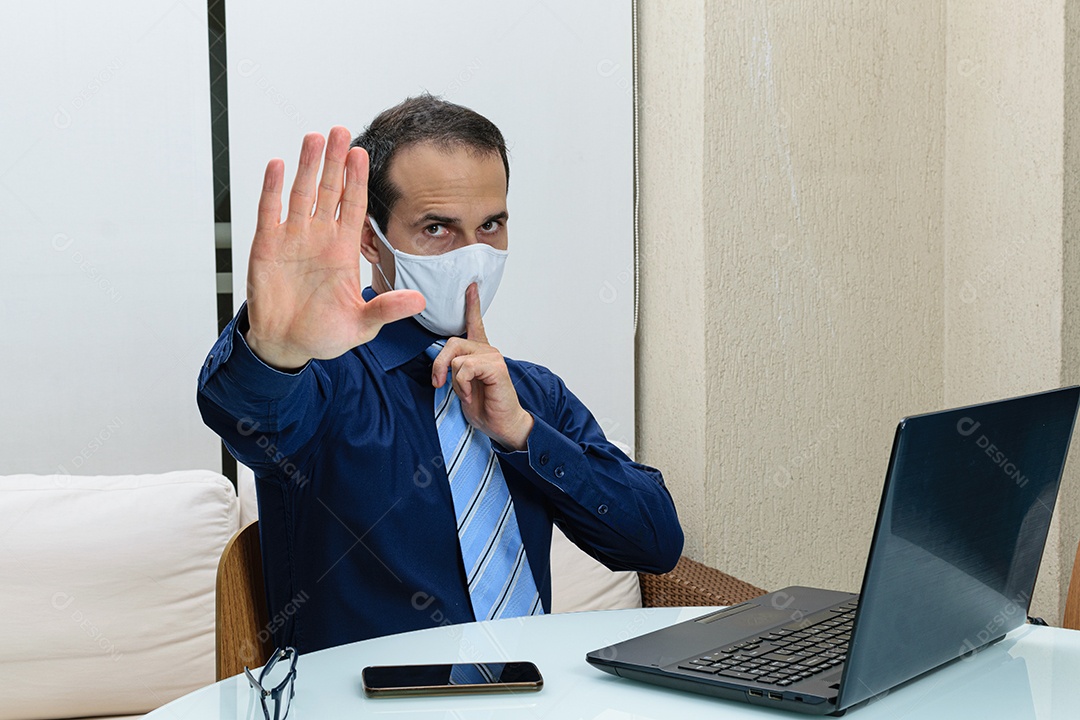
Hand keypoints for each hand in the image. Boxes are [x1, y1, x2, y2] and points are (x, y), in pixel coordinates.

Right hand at [244, 127, 425, 369]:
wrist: (287, 345)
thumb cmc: (324, 333)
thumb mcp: (362, 324)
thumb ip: (387, 308)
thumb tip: (419, 300)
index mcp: (343, 250)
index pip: (353, 206)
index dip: (357, 180)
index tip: (362, 154)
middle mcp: (319, 237)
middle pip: (329, 190)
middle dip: (336, 161)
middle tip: (342, 131)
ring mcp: (292, 238)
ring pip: (301, 192)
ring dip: (307, 166)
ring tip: (315, 138)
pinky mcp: (266, 245)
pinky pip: (269, 210)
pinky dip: (272, 187)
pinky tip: (277, 165)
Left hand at [430, 283, 533, 449]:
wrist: (503, 425)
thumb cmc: (484, 407)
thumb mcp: (461, 386)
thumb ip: (452, 370)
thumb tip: (440, 365)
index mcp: (479, 353)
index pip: (475, 323)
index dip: (472, 304)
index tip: (471, 286)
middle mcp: (487, 350)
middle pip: (451, 343)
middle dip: (439, 365)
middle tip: (439, 383)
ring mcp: (493, 357)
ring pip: (456, 358)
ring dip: (455, 382)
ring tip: (467, 394)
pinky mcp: (496, 367)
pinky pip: (465, 368)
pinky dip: (463, 385)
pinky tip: (472, 395)